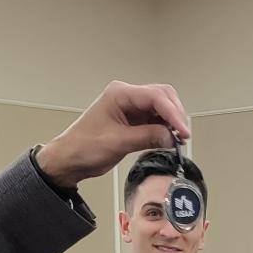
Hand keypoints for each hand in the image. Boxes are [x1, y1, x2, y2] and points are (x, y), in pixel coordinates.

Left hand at [33, 81, 188, 185]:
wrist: (69, 159)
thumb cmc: (84, 147)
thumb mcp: (118, 142)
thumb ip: (148, 137)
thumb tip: (171, 137)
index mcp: (119, 94)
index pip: (155, 97)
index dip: (173, 114)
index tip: (183, 131)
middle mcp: (126, 96)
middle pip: (162, 96)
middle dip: (176, 115)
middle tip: (183, 135)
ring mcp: (130, 107)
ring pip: (161, 107)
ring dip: (172, 122)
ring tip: (178, 139)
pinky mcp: (133, 119)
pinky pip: (155, 119)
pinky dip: (165, 128)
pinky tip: (169, 139)